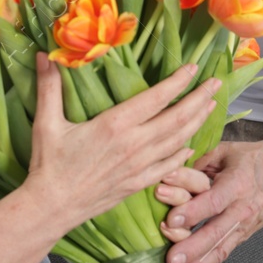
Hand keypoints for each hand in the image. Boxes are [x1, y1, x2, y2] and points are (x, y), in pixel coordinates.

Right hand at [24, 54, 221, 232]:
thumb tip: (46, 54)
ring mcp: (139, 166)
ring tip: (211, 106)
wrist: (52, 207)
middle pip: (177, 119)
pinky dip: (183, 153)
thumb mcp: (47, 122)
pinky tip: (191, 146)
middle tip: (216, 83)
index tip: (193, 68)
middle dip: (199, 99)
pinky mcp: (138, 183)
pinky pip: (169, 166)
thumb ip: (49, 87)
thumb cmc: (49, 164)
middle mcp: (133, 144)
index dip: (178, 82)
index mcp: (114, 125)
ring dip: (198, 122)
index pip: (156, 98)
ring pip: (178, 141)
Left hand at [163, 125, 262, 262]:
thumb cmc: (252, 159)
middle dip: (193, 248)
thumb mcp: (226, 151)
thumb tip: (169, 174)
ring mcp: (245, 225)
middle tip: (171, 260)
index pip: (214, 200)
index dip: (193, 211)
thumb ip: (198, 162)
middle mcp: (242, 208)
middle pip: (216, 231)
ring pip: (221, 248)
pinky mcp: (244, 235)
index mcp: (237, 183)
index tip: (170, 220)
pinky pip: (225, 251)